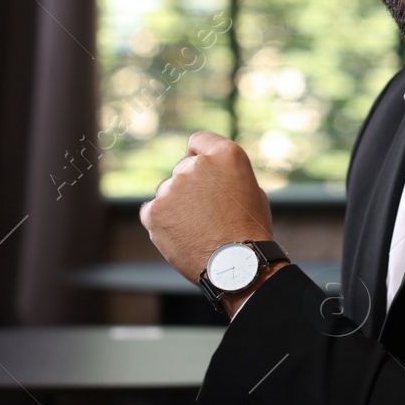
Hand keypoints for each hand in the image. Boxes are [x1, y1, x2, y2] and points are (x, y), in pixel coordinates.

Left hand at [140, 130, 273, 282]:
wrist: (237, 264)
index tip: (202, 170)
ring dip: (178, 205)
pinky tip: (182, 235)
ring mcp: (171, 187)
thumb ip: (225, 176)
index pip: (199, 140)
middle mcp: (195, 165)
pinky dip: (162, 221)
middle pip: (183, 168)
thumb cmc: (251, 229)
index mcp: (225, 154)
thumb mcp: (251, 190)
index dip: (199, 155)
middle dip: (191, 185)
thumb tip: (210, 177)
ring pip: (168, 191)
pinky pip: (153, 211)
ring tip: (198, 230)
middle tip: (207, 212)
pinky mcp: (154, 210)